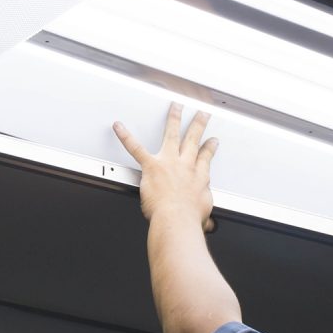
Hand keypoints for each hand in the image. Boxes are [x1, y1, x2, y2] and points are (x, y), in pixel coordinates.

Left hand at [113, 102, 219, 232]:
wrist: (178, 220)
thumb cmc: (188, 219)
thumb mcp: (202, 216)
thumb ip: (203, 217)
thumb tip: (206, 224)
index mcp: (199, 177)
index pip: (206, 157)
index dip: (210, 147)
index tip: (212, 141)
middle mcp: (186, 165)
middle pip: (193, 138)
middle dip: (198, 124)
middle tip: (201, 113)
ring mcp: (169, 163)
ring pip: (172, 134)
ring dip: (174, 119)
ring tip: (175, 107)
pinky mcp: (152, 166)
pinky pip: (136, 148)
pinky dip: (126, 137)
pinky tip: (119, 127)